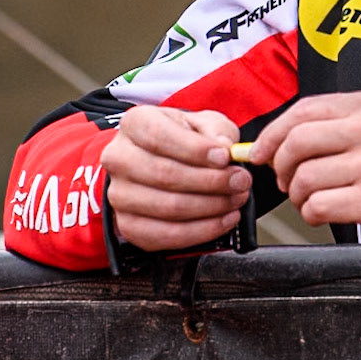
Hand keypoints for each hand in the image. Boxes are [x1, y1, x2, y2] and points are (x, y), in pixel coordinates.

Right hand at [100, 105, 252, 251]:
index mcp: (135, 123)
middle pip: (165, 175)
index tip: (225, 157)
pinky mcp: (128, 226)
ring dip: (211, 206)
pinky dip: (202, 231)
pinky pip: (166, 236)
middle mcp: (119, 158)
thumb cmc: (184, 140)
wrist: (163, 163)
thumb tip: (225, 147)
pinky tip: (224, 220)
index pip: (160, 137)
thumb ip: (216, 130)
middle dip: (211, 181)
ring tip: (236, 199)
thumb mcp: (203, 123)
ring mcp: (119, 195)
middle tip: (241, 181)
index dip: (196, 150)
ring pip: (168, 207)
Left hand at [247, 91, 360, 247]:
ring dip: (298, 195)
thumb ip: (338, 124)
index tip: (261, 151)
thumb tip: (281, 139)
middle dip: (281, 166)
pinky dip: (312, 214)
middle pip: (297, 142)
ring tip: (312, 198)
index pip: (304, 110)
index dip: (273, 132)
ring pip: (304, 178)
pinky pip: (318, 206)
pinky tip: (326, 212)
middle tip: (286, 179)